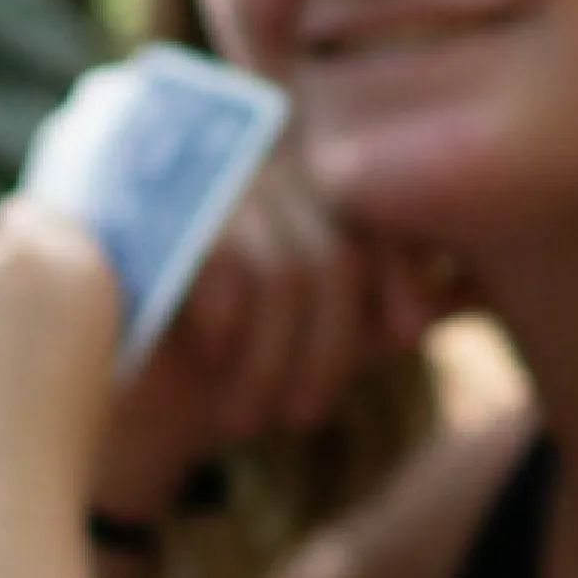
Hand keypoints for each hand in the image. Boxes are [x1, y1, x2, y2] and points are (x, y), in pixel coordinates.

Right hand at [89, 163, 447, 525]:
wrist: (105, 410)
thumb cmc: (219, 378)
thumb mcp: (312, 342)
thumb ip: (379, 310)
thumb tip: (471, 291)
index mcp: (284, 178)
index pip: (365, 209)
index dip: (398, 268)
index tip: (408, 336)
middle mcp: (238, 160)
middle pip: (332, 247)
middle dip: (329, 346)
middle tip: (303, 415)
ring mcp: (187, 177)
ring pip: (289, 267)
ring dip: (278, 360)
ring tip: (252, 417)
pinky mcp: (143, 206)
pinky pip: (228, 262)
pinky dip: (234, 327)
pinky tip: (216, 363)